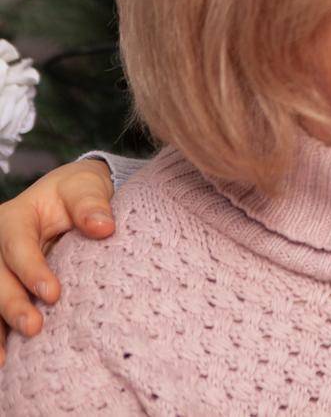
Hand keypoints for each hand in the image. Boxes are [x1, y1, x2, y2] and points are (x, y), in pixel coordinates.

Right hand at [0, 159, 115, 365]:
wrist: (71, 198)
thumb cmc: (78, 192)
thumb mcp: (85, 187)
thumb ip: (91, 205)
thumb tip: (104, 227)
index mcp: (15, 219)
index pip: (17, 246)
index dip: (31, 270)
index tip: (53, 294)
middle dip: (12, 305)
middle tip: (34, 328)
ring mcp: (0, 268)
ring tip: (4, 360)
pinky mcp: (7, 286)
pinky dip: (0, 333)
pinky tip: (5, 359)